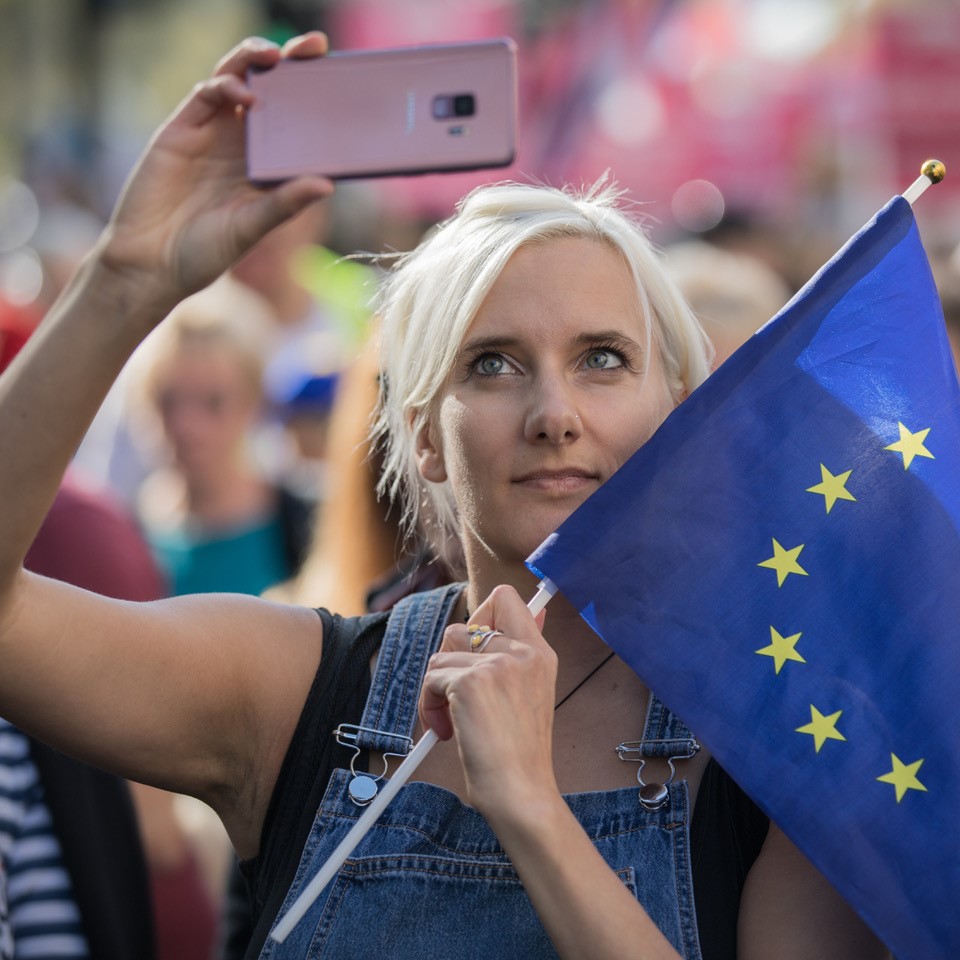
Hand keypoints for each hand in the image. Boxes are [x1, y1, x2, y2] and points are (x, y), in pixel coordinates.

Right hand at [99, 33, 334, 310]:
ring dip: (256, 61)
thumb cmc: (205, 253)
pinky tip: (246, 94)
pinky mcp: (181, 131)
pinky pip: (205, 96)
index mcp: (264, 167)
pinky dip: (226, 86)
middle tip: (316, 47)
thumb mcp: (253, 227)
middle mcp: (240, 145)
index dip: (315, 99)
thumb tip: (327, 185)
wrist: (151, 264)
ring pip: (236, 81)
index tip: (342, 80)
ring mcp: (210, 134)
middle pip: (269, 91)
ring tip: (277, 57)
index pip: (294, 123)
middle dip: (290, 64)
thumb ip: (286, 204)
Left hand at [419, 585, 557, 817]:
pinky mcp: (471, 681)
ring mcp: (497, 663)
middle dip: (452, 660)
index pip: (507, 598)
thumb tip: (535, 612)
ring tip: (452, 719)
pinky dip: (430, 706)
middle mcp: (522, 651)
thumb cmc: (520, 753)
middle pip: (464, 624)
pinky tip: (446, 731)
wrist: (520, 792)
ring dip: (437, 686)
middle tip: (459, 694)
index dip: (483, 615)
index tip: (478, 650)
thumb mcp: (533, 693)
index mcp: (540, 653)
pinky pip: (432, 678)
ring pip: (443, 651)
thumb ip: (522, 653)